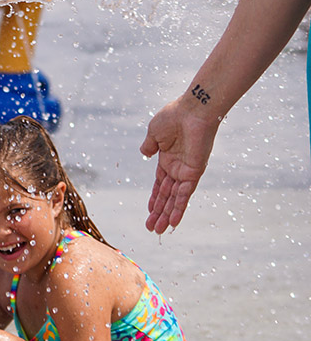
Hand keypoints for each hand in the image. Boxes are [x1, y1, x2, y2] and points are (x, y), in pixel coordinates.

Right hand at [140, 97, 219, 232]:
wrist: (193, 109)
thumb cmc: (174, 116)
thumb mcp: (154, 133)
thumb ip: (149, 146)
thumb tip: (145, 154)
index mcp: (167, 159)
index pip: (161, 184)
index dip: (155, 198)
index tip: (150, 212)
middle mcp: (178, 168)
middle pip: (167, 196)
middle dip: (159, 213)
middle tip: (152, 228)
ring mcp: (186, 171)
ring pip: (175, 199)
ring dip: (167, 215)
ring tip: (159, 231)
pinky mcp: (194, 172)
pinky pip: (185, 194)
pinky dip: (179, 207)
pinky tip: (174, 221)